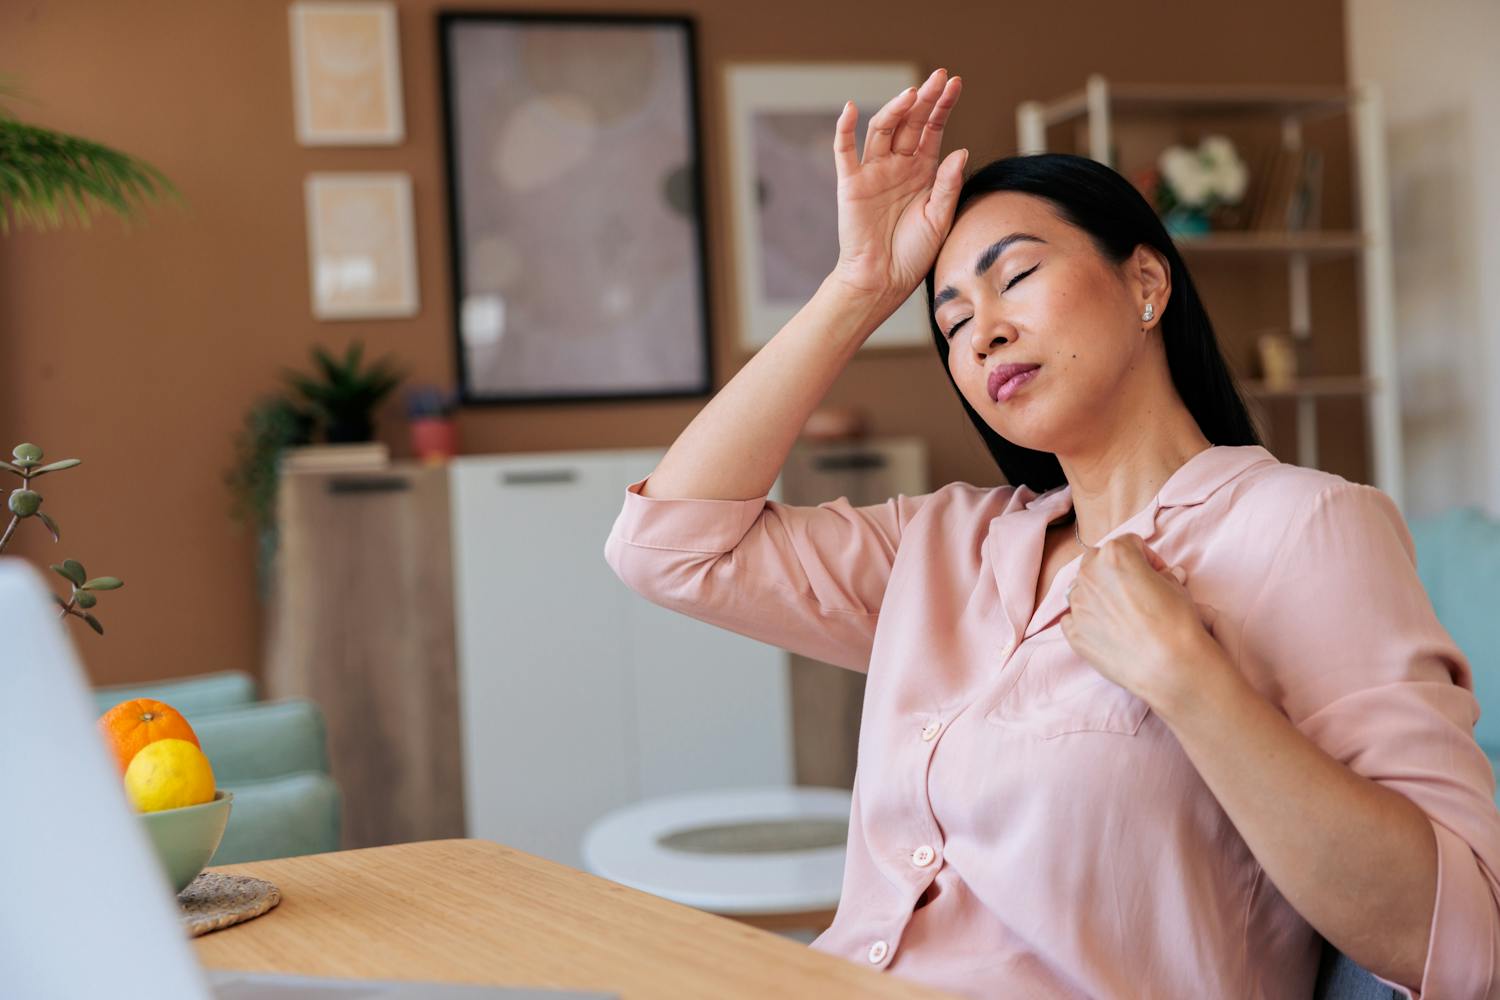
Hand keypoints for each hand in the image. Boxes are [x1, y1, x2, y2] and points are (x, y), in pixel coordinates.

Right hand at [828, 67, 966, 311]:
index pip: (933, 129)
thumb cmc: (913, 254)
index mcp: (923, 172)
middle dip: (924, 98)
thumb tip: (960, 149)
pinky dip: (845, 129)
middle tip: (938, 76)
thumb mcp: (939, 218)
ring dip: (895, 110)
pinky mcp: (851, 184)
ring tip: (911, 95)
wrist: (883, 280)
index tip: (955, 83)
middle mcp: (898, 166)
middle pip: (910, 122)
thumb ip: (948, 185)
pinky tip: (850, 109)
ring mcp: (874, 172)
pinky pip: (845, 151)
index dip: (943, 106)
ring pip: (883, 130)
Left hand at [1059, 533, 1226, 712]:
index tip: (1157, 573)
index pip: (1128, 543)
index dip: (1146, 557)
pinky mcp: (1073, 631)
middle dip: (1115, 571)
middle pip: (1098, 561)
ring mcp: (1077, 603)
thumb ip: (1163, 575)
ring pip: (1083, 588)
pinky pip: (1074, 617)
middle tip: (1135, 590)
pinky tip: (1108, 631)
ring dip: (1099, 594)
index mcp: (1114, 554)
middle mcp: (1089, 574)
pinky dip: (1088, 619)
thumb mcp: (1177, 587)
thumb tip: (1165, 575)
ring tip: (1122, 613)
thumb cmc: (1175, 621)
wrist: (1168, 664)